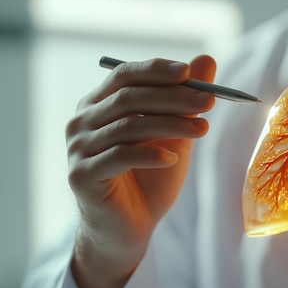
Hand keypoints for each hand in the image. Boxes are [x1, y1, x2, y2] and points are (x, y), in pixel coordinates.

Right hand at [66, 55, 215, 287]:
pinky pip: (119, 156)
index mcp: (98, 105)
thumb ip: (185, 99)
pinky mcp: (82, 176)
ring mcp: (78, 149)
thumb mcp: (174, 134)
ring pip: (127, 125)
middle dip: (173, 98)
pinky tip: (173, 159)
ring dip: (170, 124)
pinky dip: (150, 154)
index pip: (125, 75)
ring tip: (203, 129)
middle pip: (128, 98)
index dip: (156, 70)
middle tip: (209, 102)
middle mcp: (82, 122)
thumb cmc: (151, 178)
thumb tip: (207, 59)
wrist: (131, 227)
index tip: (190, 73)